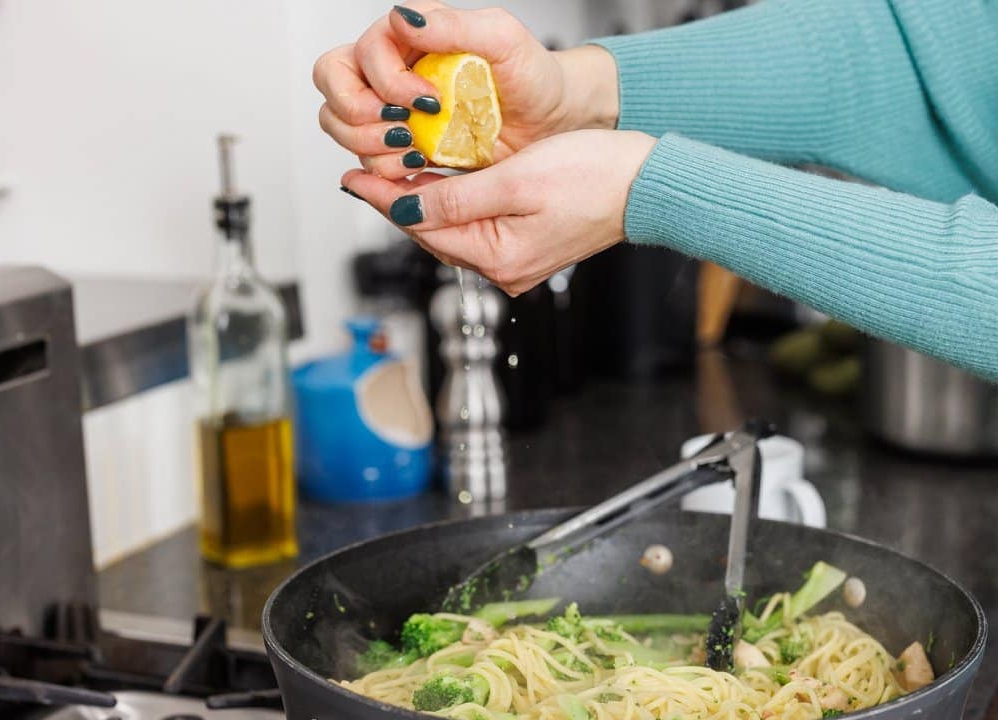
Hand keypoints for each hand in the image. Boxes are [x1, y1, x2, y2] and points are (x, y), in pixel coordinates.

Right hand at [313, 2, 618, 180]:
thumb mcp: (502, 38)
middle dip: (362, 119)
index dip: (383, 84)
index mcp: (403, 38)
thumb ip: (453, 24)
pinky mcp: (405, 149)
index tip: (428, 101)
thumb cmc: (532, 74)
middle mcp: (389, 72)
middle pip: (333, 93)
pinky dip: (388, 173)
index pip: (354, 58)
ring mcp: (394, 112)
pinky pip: (371, 164)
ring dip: (373, 148)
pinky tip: (421, 168)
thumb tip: (402, 17)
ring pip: (343, 130)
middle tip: (407, 130)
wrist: (551, 121)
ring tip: (417, 152)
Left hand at [341, 130, 657, 295]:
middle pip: (433, 234)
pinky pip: (476, 229)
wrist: (644, 187)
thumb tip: (404, 206)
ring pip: (453, 231)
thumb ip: (456, 197)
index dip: (383, 200)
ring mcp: (516, 262)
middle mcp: (504, 270)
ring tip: (394, 175)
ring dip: (424, 203)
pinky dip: (454, 207)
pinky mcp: (527, 248)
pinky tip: (439, 186)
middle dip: (398, 202)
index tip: (352, 178)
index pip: (422, 227)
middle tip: (364, 172)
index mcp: (499, 259)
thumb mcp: (515, 181)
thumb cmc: (594, 178)